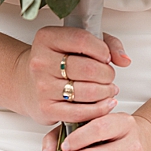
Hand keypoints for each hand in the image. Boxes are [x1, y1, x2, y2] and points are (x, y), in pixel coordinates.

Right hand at [13, 27, 130, 125]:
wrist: (25, 83)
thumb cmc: (56, 61)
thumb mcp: (75, 42)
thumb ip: (106, 43)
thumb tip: (124, 60)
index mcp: (46, 38)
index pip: (82, 40)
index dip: (102, 49)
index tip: (106, 56)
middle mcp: (41, 61)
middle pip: (88, 69)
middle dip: (107, 74)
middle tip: (108, 76)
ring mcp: (42, 86)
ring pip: (88, 91)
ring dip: (106, 92)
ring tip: (108, 89)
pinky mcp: (46, 109)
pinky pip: (81, 112)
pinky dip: (99, 110)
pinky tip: (105, 104)